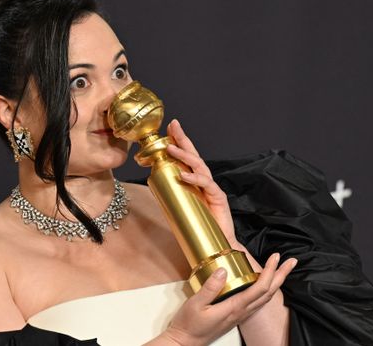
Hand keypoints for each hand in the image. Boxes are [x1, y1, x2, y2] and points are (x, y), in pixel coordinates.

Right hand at [161, 253, 296, 345]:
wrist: (185, 343)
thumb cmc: (189, 324)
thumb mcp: (195, 303)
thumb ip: (210, 287)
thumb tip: (223, 270)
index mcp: (234, 307)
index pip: (260, 287)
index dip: (270, 271)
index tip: (275, 257)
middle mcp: (241, 312)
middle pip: (269, 293)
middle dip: (281, 276)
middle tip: (291, 261)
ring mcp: (240, 316)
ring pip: (265, 298)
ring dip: (276, 283)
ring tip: (282, 270)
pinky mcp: (236, 317)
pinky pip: (257, 303)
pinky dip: (265, 291)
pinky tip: (263, 285)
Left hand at [165, 119, 237, 245]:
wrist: (219, 245)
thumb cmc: (200, 227)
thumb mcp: (182, 207)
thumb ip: (172, 196)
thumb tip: (154, 186)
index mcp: (196, 182)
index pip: (188, 157)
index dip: (180, 142)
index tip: (170, 128)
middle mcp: (205, 182)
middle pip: (194, 156)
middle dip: (183, 140)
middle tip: (173, 126)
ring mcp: (212, 188)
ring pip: (199, 166)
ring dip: (185, 156)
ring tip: (171, 148)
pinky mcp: (218, 198)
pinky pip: (206, 184)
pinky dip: (194, 179)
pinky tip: (183, 175)